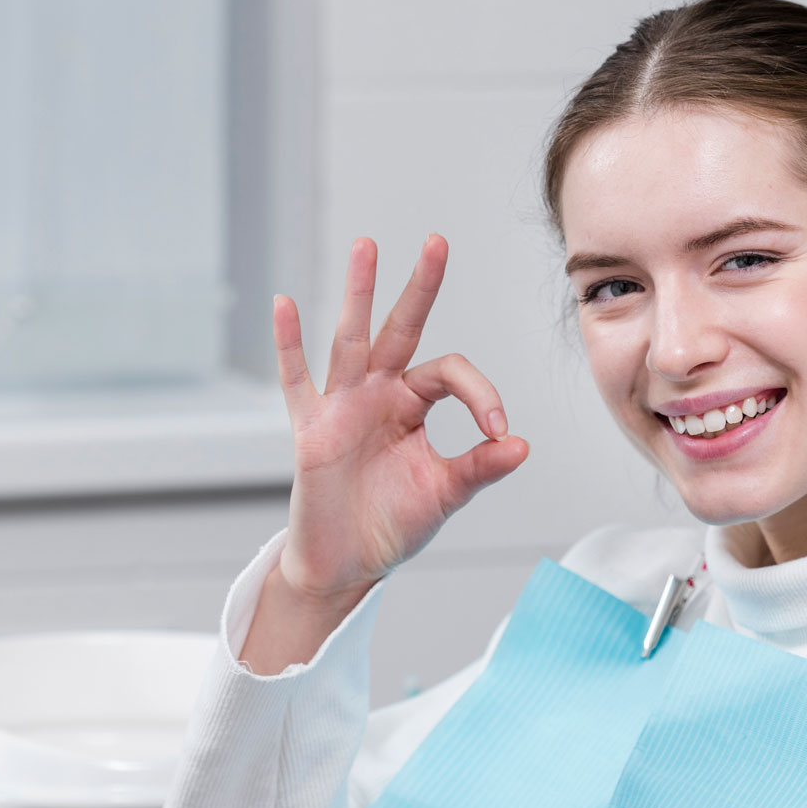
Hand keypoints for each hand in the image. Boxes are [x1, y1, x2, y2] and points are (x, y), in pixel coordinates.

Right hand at [241, 235, 528, 670]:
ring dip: (360, 294)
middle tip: (438, 242)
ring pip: (352, 340)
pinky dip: (289, 345)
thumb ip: (480, 467)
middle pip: (401, 330)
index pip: (450, 374)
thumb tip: (522, 445)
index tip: (498, 431)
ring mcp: (341, 407)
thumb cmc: (391, 524)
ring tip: (368, 246)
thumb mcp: (445, 494)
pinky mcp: (311, 430)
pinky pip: (297, 382)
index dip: (481, 394)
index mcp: (413, 404)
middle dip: (420, 288)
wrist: (347, 565)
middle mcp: (378, 394)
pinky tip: (284, 305)